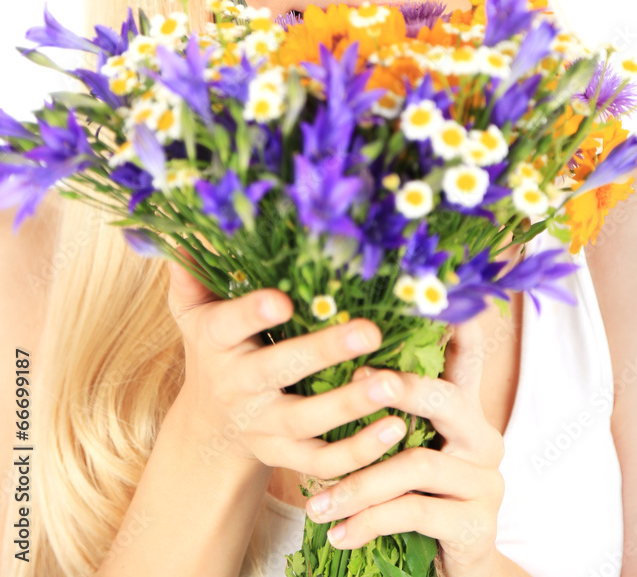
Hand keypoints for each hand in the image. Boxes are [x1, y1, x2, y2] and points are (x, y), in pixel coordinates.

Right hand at [166, 246, 409, 477]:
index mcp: (215, 343)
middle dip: (324, 352)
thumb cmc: (214, 350)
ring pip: (307, 422)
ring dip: (351, 405)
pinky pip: (324, 462)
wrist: (210, 427)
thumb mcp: (193, 312)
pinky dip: (360, 452)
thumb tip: (184, 230)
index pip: (228, 326)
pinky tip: (397, 428)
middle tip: (371, 331)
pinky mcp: (287, 457)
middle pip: (278, 370)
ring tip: (392, 383)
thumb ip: (192, 274)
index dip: (252, 314)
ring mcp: (263, 427)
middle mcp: (238, 386)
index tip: (283, 299)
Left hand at [304, 315, 505, 576]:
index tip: (443, 295)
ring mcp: (484, 481)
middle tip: (361, 379)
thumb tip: (342, 366)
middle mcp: (483, 437)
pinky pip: (413, 512)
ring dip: (359, 482)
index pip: (468, 359)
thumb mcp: (408, 447)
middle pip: (445, 399)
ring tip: (315, 499)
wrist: (453, 564)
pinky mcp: (476, 523)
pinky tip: (337, 531)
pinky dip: (368, 520)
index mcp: (465, 411)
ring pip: (416, 463)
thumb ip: (390, 411)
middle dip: (401, 387)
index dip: (461, 327)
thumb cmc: (418, 494)